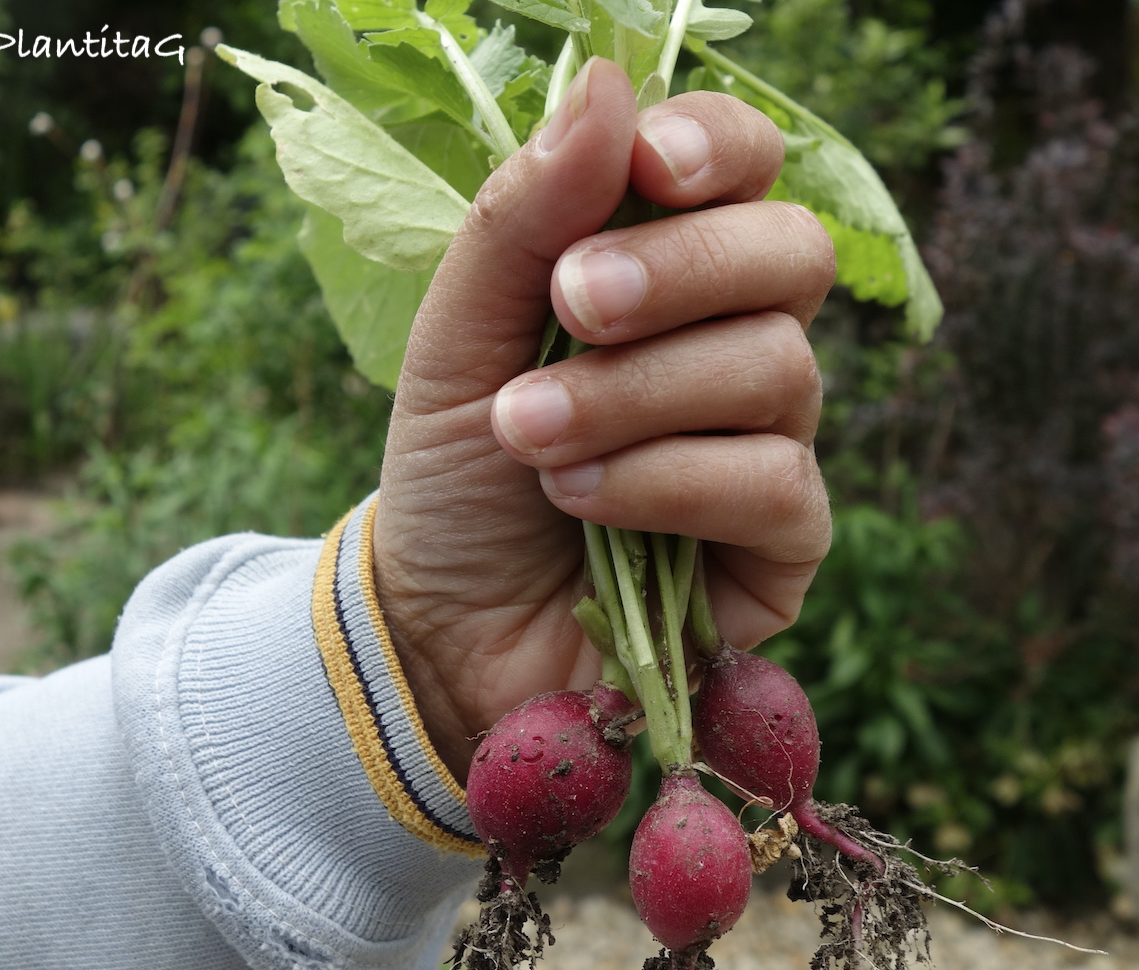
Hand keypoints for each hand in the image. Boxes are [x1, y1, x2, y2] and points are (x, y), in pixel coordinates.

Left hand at [374, 57, 834, 777]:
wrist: (442, 624)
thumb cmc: (453, 478)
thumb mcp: (456, 343)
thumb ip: (521, 222)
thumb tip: (607, 82)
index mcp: (667, 281)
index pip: (747, 173)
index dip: (719, 150)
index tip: (648, 165)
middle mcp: (736, 351)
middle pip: (790, 258)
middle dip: (679, 273)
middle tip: (573, 308)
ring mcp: (770, 447)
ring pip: (777, 370)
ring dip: (636, 397)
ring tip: (527, 438)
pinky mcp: (783, 547)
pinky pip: (778, 485)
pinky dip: (669, 483)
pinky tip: (582, 504)